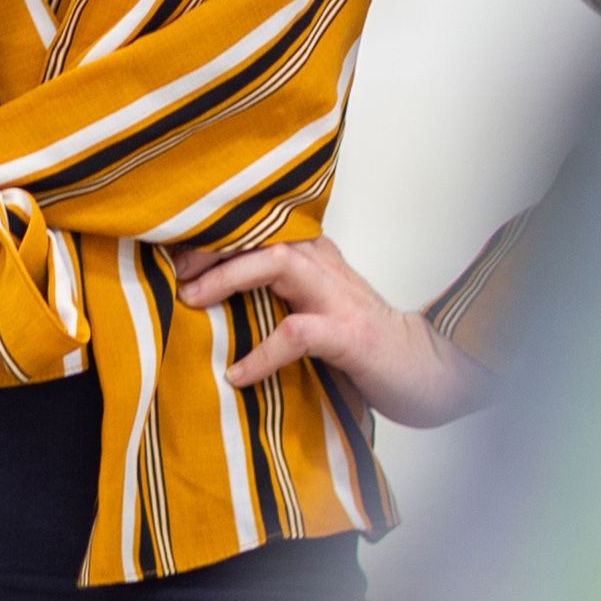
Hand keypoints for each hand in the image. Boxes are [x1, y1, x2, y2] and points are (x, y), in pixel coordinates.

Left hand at [174, 237, 492, 429]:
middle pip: (258, 233)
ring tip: (190, 299)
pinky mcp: (348, 333)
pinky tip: (237, 373)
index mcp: (312, 254)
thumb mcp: (314, 306)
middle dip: (209, 246)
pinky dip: (261, 353)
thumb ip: (275, 294)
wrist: (429, 370)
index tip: (171, 246)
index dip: (212, 231)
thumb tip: (205, 295)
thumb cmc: (363, 343)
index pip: (256, 228)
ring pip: (275, 263)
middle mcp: (322, 264)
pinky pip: (296, 333)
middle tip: (172, 268)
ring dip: (227, 277)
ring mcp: (336, 297)